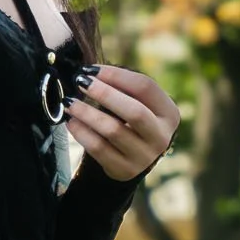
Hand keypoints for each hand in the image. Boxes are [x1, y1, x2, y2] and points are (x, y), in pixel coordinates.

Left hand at [65, 64, 178, 181]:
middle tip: (81, 82)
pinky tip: (71, 122)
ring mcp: (144, 157)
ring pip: (113, 130)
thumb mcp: (138, 103)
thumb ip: (122, 87)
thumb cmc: (132, 122)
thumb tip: (89, 72)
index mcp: (169, 114)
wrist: (132, 159)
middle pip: (134, 111)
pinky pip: (99, 149)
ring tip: (70, 102)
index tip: (92, 69)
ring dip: (87, 113)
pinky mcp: (124, 170)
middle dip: (104, 94)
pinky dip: (82, 133)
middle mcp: (161, 136)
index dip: (117, 75)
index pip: (145, 87)